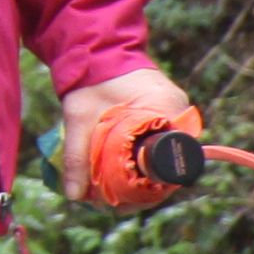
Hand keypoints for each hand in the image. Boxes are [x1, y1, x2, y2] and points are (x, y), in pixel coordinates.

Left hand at [59, 66, 196, 199]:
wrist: (94, 49)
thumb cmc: (89, 78)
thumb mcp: (79, 117)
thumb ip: (76, 155)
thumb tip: (75, 195)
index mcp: (167, 109)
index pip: (172, 161)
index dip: (152, 187)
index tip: (128, 202)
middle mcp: (178, 112)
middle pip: (168, 164)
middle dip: (143, 189)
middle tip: (117, 205)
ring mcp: (173, 113)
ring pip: (163, 158)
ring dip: (141, 177)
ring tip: (114, 197)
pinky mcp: (163, 114)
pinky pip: (158, 145)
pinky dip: (141, 161)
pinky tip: (121, 178)